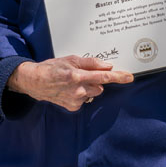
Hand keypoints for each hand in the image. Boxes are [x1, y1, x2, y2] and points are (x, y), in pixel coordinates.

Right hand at [7, 56, 133, 111]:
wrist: (35, 82)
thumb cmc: (52, 68)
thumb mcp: (71, 59)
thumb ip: (91, 63)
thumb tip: (107, 66)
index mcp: (77, 76)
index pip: (103, 77)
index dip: (118, 77)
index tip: (129, 77)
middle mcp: (77, 91)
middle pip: (100, 86)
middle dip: (96, 80)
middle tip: (83, 74)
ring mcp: (75, 101)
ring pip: (94, 93)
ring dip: (89, 87)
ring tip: (74, 81)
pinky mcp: (72, 107)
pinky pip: (85, 99)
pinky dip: (82, 94)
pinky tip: (70, 90)